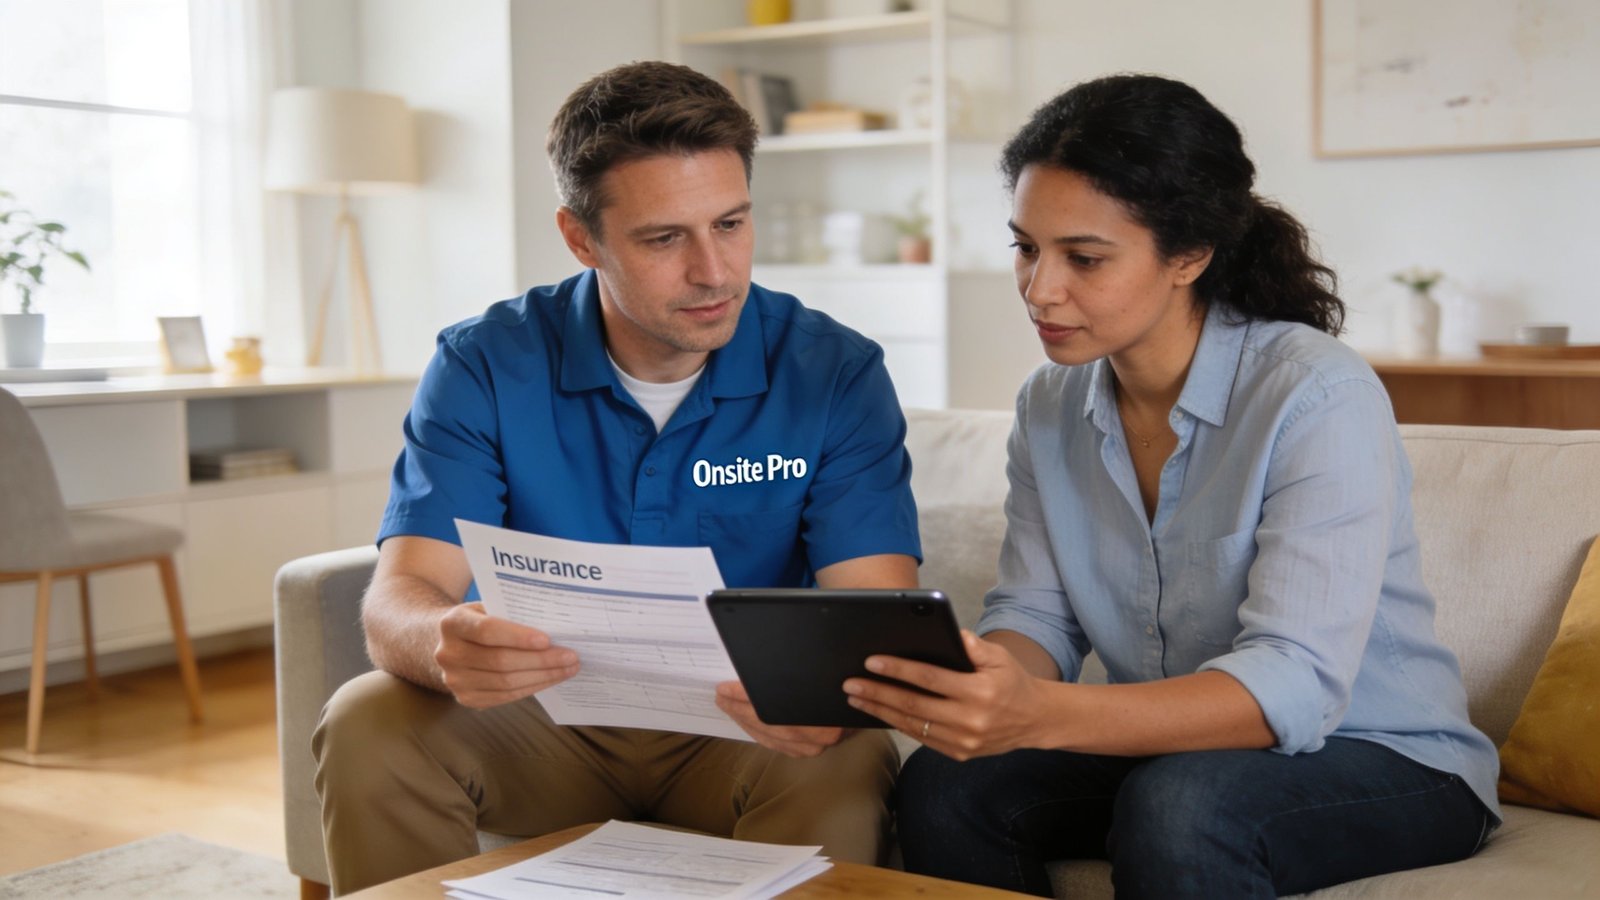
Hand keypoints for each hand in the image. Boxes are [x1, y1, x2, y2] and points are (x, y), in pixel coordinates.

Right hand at [434, 602, 579, 708]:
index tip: (547, 639)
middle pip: (500, 661)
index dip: (517, 636)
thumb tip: (555, 625)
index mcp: (452, 624)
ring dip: (542, 677)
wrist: (452, 643)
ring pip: (505, 682)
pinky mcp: (466, 699)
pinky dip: (532, 688)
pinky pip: (505, 697)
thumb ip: (512, 612)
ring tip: (567, 668)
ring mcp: (454, 680)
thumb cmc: (480, 620)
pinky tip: (550, 679)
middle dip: (540, 660)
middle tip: (570, 656)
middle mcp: (448, 654)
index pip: (486, 631)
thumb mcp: (488, 607)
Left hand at [714, 681, 849, 757]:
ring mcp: (812, 747)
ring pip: (767, 735)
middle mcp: (819, 735)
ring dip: (743, 720)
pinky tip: (743, 720)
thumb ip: (800, 676)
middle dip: (738, 709)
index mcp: (824, 716)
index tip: (726, 687)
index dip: (745, 698)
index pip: (774, 708)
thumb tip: (762, 668)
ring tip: (726, 705)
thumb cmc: (844, 684)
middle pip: (768, 723)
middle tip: (720, 694)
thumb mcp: (823, 674)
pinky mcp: (805, 752)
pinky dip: (754, 731)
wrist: (867, 700)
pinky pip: (773, 743)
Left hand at [844, 630, 1047, 760]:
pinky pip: (922, 739)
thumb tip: (948, 633)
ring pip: (913, 725)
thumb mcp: (1000, 656)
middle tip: (850, 684)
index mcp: (979, 691)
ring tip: (856, 699)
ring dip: (880, 712)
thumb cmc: (1013, 682)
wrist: (1035, 720)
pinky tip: (881, 713)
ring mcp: (963, 741)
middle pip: (913, 705)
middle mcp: (970, 720)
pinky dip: (898, 725)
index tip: (871, 661)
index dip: (898, 669)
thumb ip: (973, 645)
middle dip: (877, 693)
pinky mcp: (959, 754)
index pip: (929, 678)